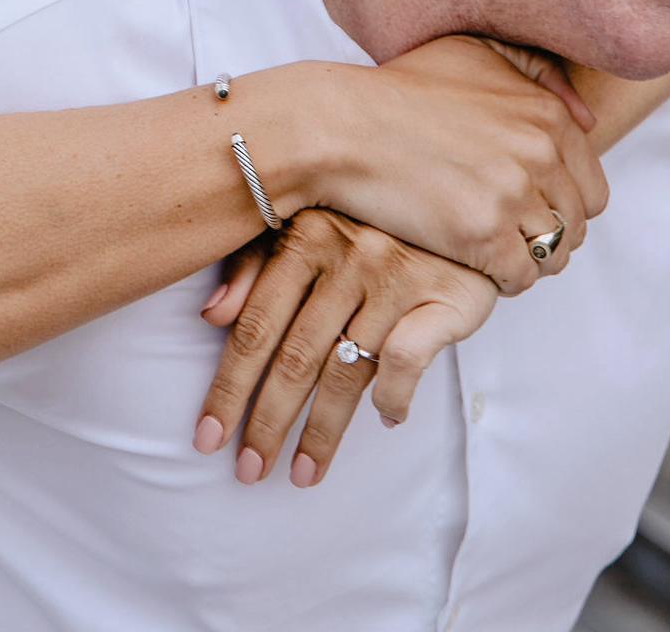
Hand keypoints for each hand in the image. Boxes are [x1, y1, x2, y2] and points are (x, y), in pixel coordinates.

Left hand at [193, 212, 496, 486]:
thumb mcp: (309, 226)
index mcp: (304, 235)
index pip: (255, 325)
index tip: (208, 434)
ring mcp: (394, 277)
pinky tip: (384, 420)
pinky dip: (391, 396)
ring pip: (345, 369)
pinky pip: (406, 358)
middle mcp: (345, 255)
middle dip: (266, 420)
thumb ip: (256, 265)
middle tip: (246, 471)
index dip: (229, 385)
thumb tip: (209, 316)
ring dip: (320, 430)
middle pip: (294, 355)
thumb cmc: (371, 217)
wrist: (461, 196)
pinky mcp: (442, 297)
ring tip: (301, 474)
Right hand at [281, 37, 607, 293]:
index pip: (592, 186)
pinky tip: (473, 259)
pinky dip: (502, 278)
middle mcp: (540, 153)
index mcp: (547, 114)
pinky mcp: (483, 235)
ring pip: (553, 254)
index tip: (524, 202)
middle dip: (545, 231)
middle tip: (504, 228)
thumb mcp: (473, 52)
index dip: (559, 202)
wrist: (340, 124)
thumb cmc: (401, 88)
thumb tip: (587, 119)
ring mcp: (513, 196)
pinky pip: (521, 278)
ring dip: (526, 257)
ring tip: (490, 246)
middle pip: (575, 224)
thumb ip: (537, 73)